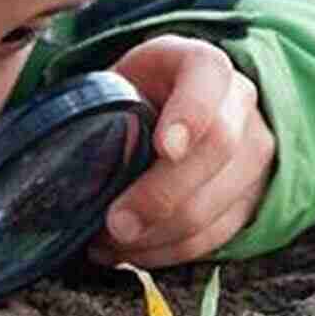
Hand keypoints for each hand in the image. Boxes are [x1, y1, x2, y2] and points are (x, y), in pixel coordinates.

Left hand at [90, 35, 274, 267]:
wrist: (174, 110)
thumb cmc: (135, 96)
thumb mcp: (115, 82)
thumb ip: (98, 108)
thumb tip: (60, 164)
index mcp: (201, 63)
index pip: (208, 75)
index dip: (190, 113)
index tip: (164, 147)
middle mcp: (240, 103)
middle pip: (218, 148)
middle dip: (162, 194)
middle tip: (116, 223)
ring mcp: (253, 152)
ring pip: (216, 202)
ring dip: (158, 234)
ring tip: (108, 243)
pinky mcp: (250, 198)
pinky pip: (213, 236)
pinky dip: (167, 252)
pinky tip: (129, 252)